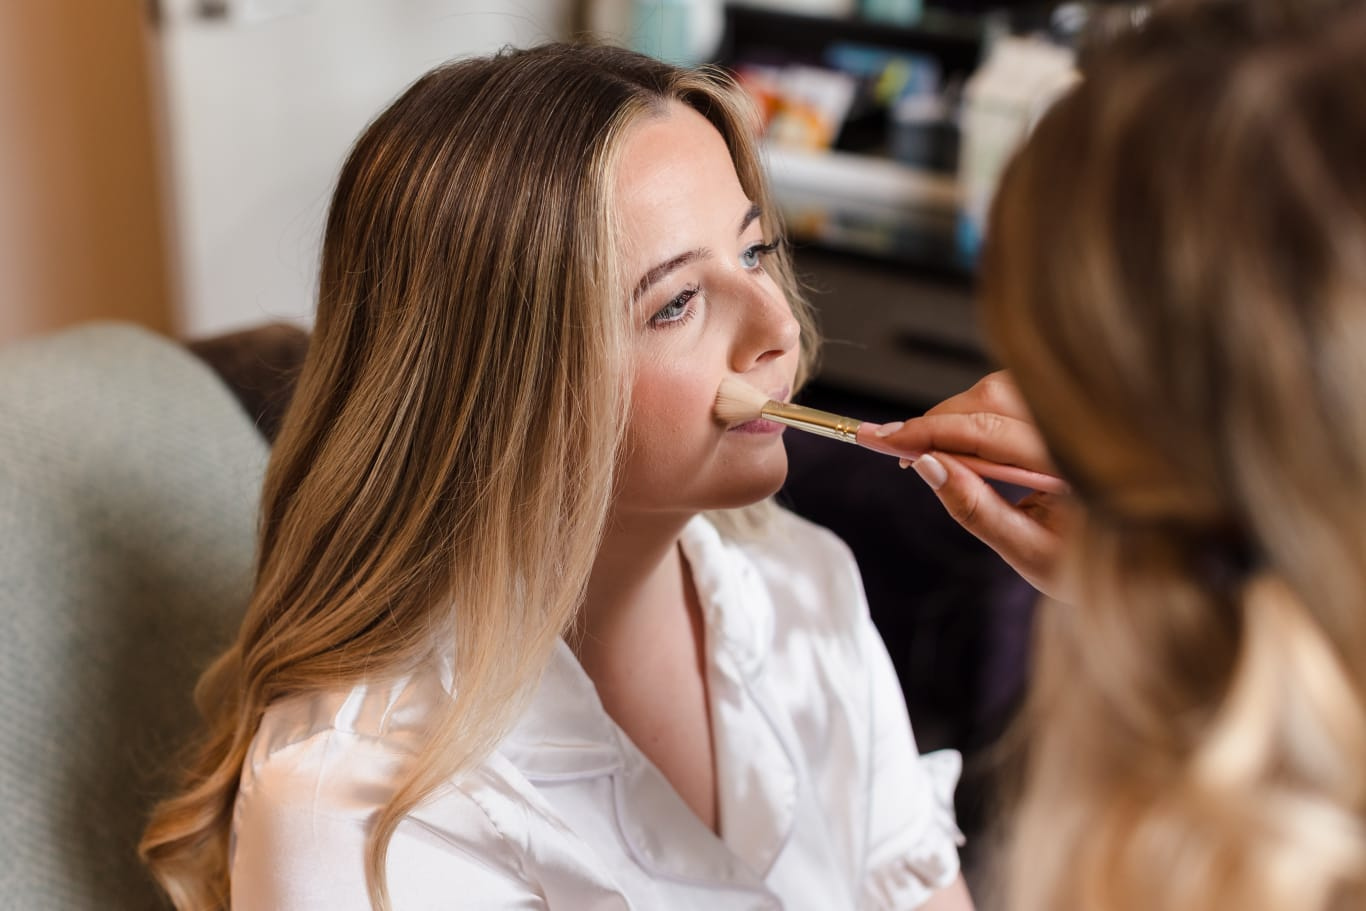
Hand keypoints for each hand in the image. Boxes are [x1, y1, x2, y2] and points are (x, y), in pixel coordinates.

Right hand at [875, 372, 1075, 600]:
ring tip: (931, 453)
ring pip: (1003, 390)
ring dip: (958, 415)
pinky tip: (966, 446)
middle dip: (938, 420)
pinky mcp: (1074, 416)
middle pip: (993, 398)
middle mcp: (1085, 430)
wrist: (1150, 568)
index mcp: (1080, 465)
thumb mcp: (1031, 554)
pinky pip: (1018, 398)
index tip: (882, 438)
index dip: (929, 432)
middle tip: (895, 448)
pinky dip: (981, 415)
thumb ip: (977, 510)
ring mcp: (1082, 418)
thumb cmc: (1095, 567)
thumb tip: (926, 466)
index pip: (988, 431)